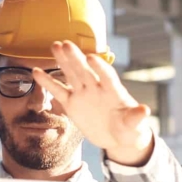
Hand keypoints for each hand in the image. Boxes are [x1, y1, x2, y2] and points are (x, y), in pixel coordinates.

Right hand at [33, 40, 154, 165]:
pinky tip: (36, 72)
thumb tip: (144, 111)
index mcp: (114, 92)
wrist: (118, 137)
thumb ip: (136, 118)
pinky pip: (59, 91)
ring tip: (54, 46)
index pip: (107, 76)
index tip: (92, 57)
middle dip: (76, 58)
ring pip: (71, 75)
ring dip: (63, 61)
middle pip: (85, 70)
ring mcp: (84, 94)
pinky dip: (48, 83)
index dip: (100, 67)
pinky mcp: (73, 104)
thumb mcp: (135, 126)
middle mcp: (97, 88)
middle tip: (65, 44)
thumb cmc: (130, 130)